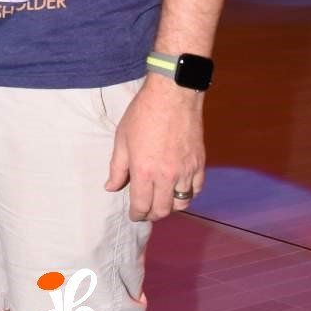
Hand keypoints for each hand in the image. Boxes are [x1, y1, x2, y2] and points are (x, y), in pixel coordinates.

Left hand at [105, 76, 205, 220]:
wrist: (172, 96)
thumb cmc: (143, 114)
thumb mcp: (122, 138)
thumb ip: (117, 167)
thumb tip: (111, 187)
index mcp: (144, 171)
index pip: (141, 205)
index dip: (136, 214)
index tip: (134, 215)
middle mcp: (166, 176)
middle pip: (162, 210)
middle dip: (152, 214)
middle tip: (146, 211)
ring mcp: (185, 171)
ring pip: (182, 204)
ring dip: (170, 206)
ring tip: (163, 201)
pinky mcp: (199, 164)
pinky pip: (196, 189)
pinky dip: (188, 194)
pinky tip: (180, 189)